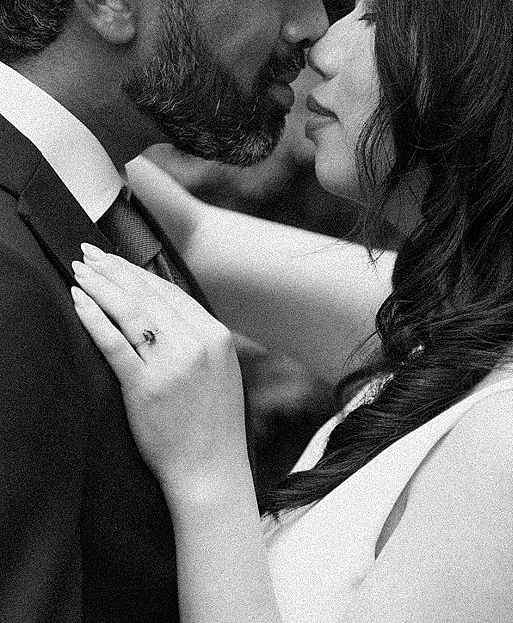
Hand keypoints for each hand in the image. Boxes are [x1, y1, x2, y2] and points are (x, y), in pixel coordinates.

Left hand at [71, 244, 248, 499]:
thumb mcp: (219, 369)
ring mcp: (171, 366)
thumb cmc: (212, 423)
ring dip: (101, 285)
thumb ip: (198, 337)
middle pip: (147, 295)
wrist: (211, 470)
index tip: (114, 260)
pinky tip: (80, 301)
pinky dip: (95, 318)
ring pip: (130, 312)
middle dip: (113, 270)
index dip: (137, 272)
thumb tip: (162, 306)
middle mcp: (196, 345)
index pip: (170, 292)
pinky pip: (114, 344)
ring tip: (80, 270)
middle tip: (88, 254)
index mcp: (216, 337)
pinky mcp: (145, 388)